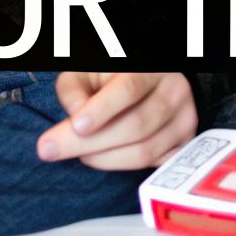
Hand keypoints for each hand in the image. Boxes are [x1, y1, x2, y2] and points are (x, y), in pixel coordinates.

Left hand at [36, 72, 196, 170]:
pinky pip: (152, 167)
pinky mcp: (184, 145)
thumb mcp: (86, 73)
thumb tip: (74, 123)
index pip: (129, 89)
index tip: (77, 126)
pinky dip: (122, 167)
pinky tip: (103, 157)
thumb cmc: (110, 79)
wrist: (150, 85)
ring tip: (79, 153)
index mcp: (151, 68)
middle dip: (89, 144)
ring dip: (103, 158)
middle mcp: (174, 92)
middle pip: (135, 126)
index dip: (102, 109)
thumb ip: (74, 90)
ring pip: (144, 152)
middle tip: (51, 150)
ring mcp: (184, 121)